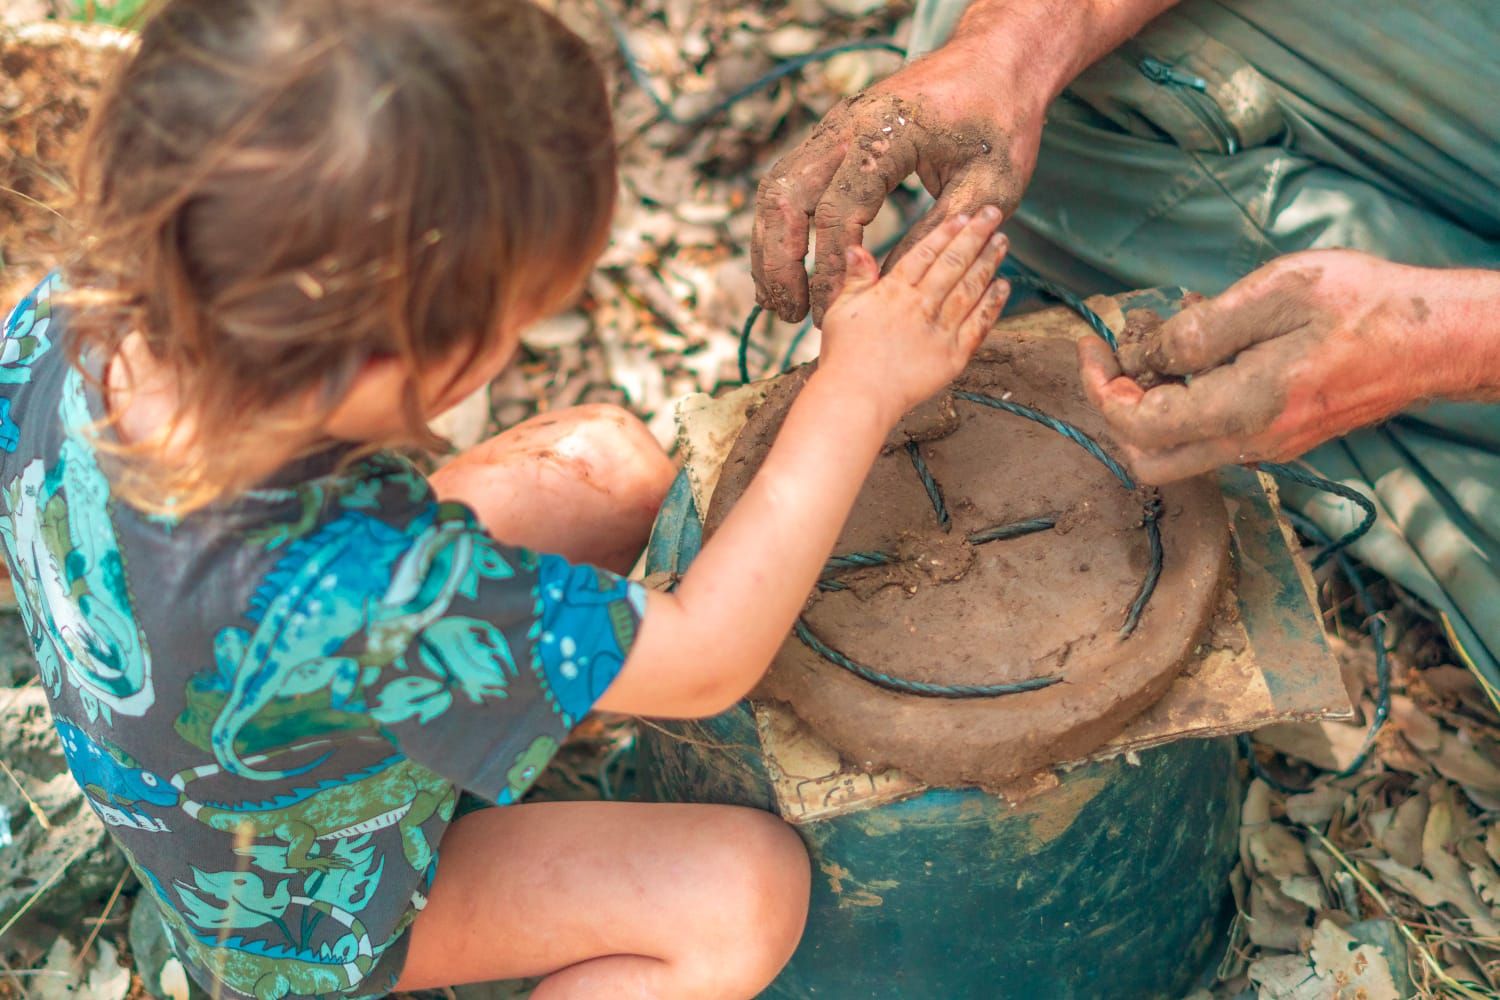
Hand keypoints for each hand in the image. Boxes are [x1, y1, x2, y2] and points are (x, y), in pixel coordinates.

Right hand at [751, 43, 1042, 324]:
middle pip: (784, 197)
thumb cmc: (1000, 123)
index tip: (830, 312)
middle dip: (779, 264)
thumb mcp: (989, 187)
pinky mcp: (832, 134)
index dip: (830, 269)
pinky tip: (787, 267)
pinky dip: (780, 227)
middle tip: (790, 316)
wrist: (996, 62)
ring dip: (771, 248)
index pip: (837, 210)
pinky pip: (788, 181)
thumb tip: (890, 287)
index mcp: (884, 133)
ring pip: (775, 189)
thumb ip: (939, 236)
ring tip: (779, 302)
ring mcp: (833, 126)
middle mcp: (846, 124)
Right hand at [817, 207, 1010, 424]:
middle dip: (976, 235)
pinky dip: (993, 304)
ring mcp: (939, 331)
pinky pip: (979, 325)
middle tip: (993, 213)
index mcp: (892, 292)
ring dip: (988, 263)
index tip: (963, 215)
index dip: (946, 231)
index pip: (925, 253)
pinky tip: (1004, 286)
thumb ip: (855, 279)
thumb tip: (856, 248)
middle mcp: (920, 306)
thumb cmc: (843, 358)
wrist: (857, 399)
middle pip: (953, 263)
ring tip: (1002, 242)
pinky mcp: (953, 357)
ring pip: (970, 288)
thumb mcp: (840, 311)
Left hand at [1078, 250, 1437, 483]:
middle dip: (1114, 409)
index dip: (1099, 388)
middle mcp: (1249, 442)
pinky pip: (1212, 432)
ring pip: (1179, 450)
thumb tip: (1150, 350)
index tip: (1091, 345)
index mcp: (1242, 408)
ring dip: (1150, 402)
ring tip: (1158, 338)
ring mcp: (1265, 447)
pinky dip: (1187, 398)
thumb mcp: (1275, 292)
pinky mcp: (1278, 437)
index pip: (1138, 426)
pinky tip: (1201, 347)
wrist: (1436, 339)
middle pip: (1148, 458)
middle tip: (1110, 355)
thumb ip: (1203, 328)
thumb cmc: (1363, 305)